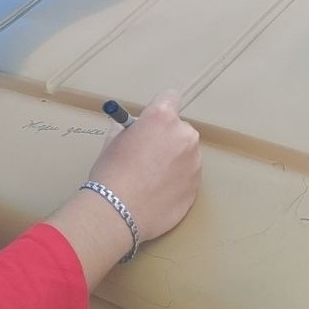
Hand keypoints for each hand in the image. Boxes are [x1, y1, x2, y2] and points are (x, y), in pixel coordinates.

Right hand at [44, 89, 201, 285]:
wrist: (118, 211)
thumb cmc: (111, 174)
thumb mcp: (113, 141)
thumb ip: (129, 128)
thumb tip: (133, 127)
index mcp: (162, 118)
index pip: (170, 97)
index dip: (160, 108)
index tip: (153, 120)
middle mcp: (184, 135)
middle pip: (180, 128)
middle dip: (167, 137)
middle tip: (148, 155)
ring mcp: (194, 162)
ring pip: (186, 154)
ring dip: (174, 160)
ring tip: (151, 179)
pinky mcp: (196, 186)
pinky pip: (188, 176)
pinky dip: (177, 181)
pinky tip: (157, 192)